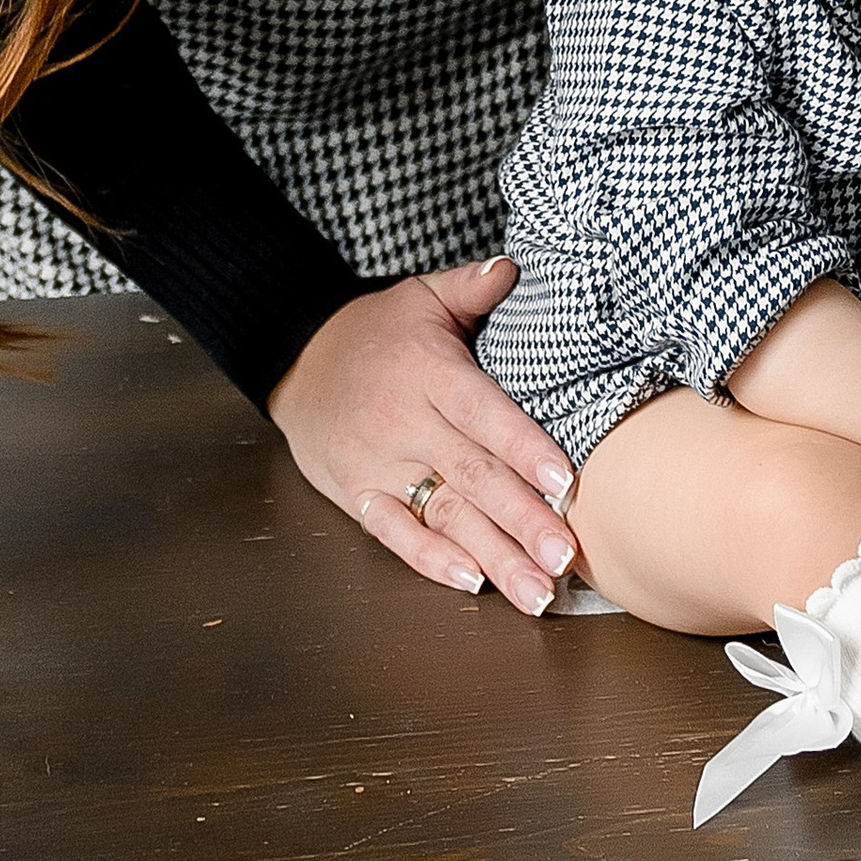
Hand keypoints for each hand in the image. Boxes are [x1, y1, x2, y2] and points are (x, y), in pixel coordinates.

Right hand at [266, 257, 581, 618]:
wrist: (295, 359)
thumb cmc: (374, 330)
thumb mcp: (420, 295)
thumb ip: (470, 286)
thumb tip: (512, 267)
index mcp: (430, 372)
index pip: (484, 413)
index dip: (524, 448)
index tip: (565, 482)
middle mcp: (406, 423)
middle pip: (472, 476)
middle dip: (522, 520)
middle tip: (564, 558)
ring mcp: (380, 464)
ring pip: (444, 515)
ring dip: (493, 556)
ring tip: (536, 592)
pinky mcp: (358, 493)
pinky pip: (393, 533)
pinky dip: (429, 560)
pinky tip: (468, 581)